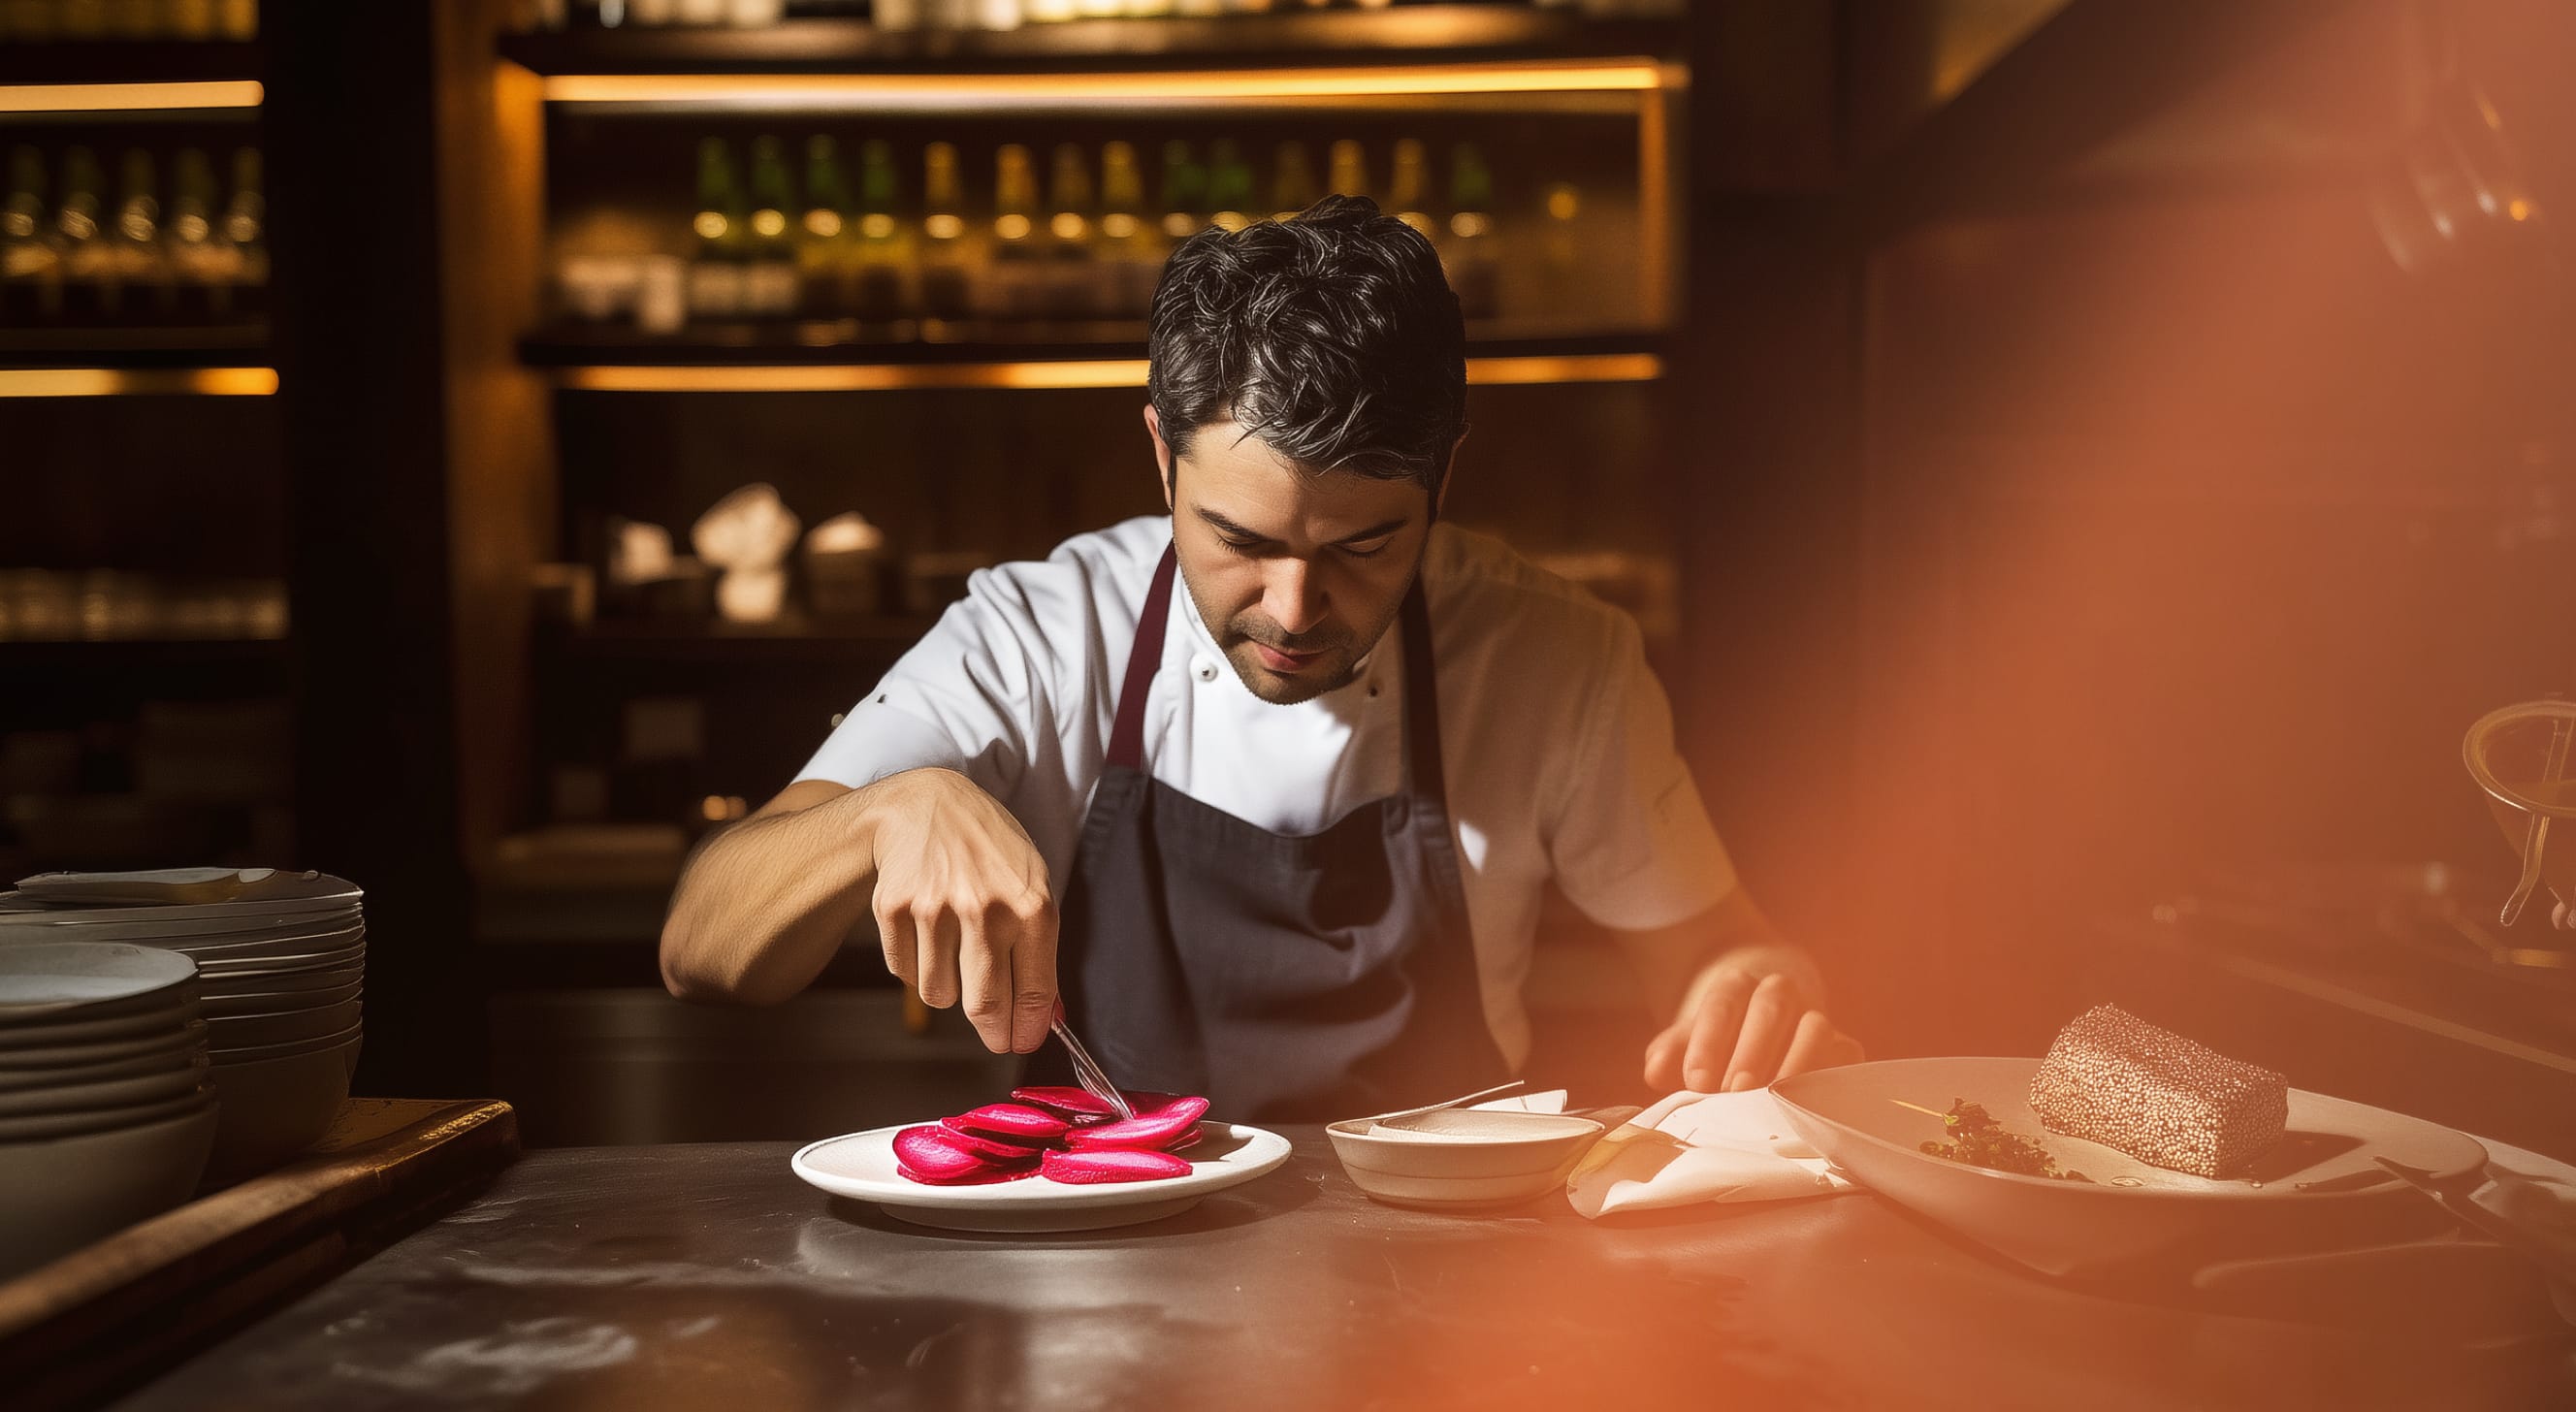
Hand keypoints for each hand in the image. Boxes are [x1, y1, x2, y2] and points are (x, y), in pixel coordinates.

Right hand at [862, 769, 1058, 1054]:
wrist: (928, 805)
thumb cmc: (990, 850)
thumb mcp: (1032, 884)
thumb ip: (1039, 950)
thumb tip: (1047, 1016)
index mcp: (1030, 905)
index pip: (1034, 992)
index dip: (1028, 1030)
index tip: (1022, 1041)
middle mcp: (984, 909)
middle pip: (985, 1005)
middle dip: (994, 1032)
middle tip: (995, 1036)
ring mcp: (935, 909)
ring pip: (939, 995)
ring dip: (949, 990)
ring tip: (955, 953)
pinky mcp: (894, 909)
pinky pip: (906, 973)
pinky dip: (917, 966)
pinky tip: (926, 932)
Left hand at [1642, 952, 1862, 1093]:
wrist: (1763, 1025)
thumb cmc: (1719, 1041)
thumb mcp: (1689, 1041)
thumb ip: (1669, 1053)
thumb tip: (1656, 1070)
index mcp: (1736, 985)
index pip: (1723, 1002)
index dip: (1709, 1042)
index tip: (1697, 1082)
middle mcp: (1779, 992)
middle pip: (1769, 1009)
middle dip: (1752, 1051)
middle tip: (1734, 1092)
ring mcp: (1814, 1016)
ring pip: (1814, 1027)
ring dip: (1794, 1064)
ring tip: (1773, 1101)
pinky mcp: (1841, 1045)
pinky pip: (1845, 1056)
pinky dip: (1831, 1078)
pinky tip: (1810, 1106)